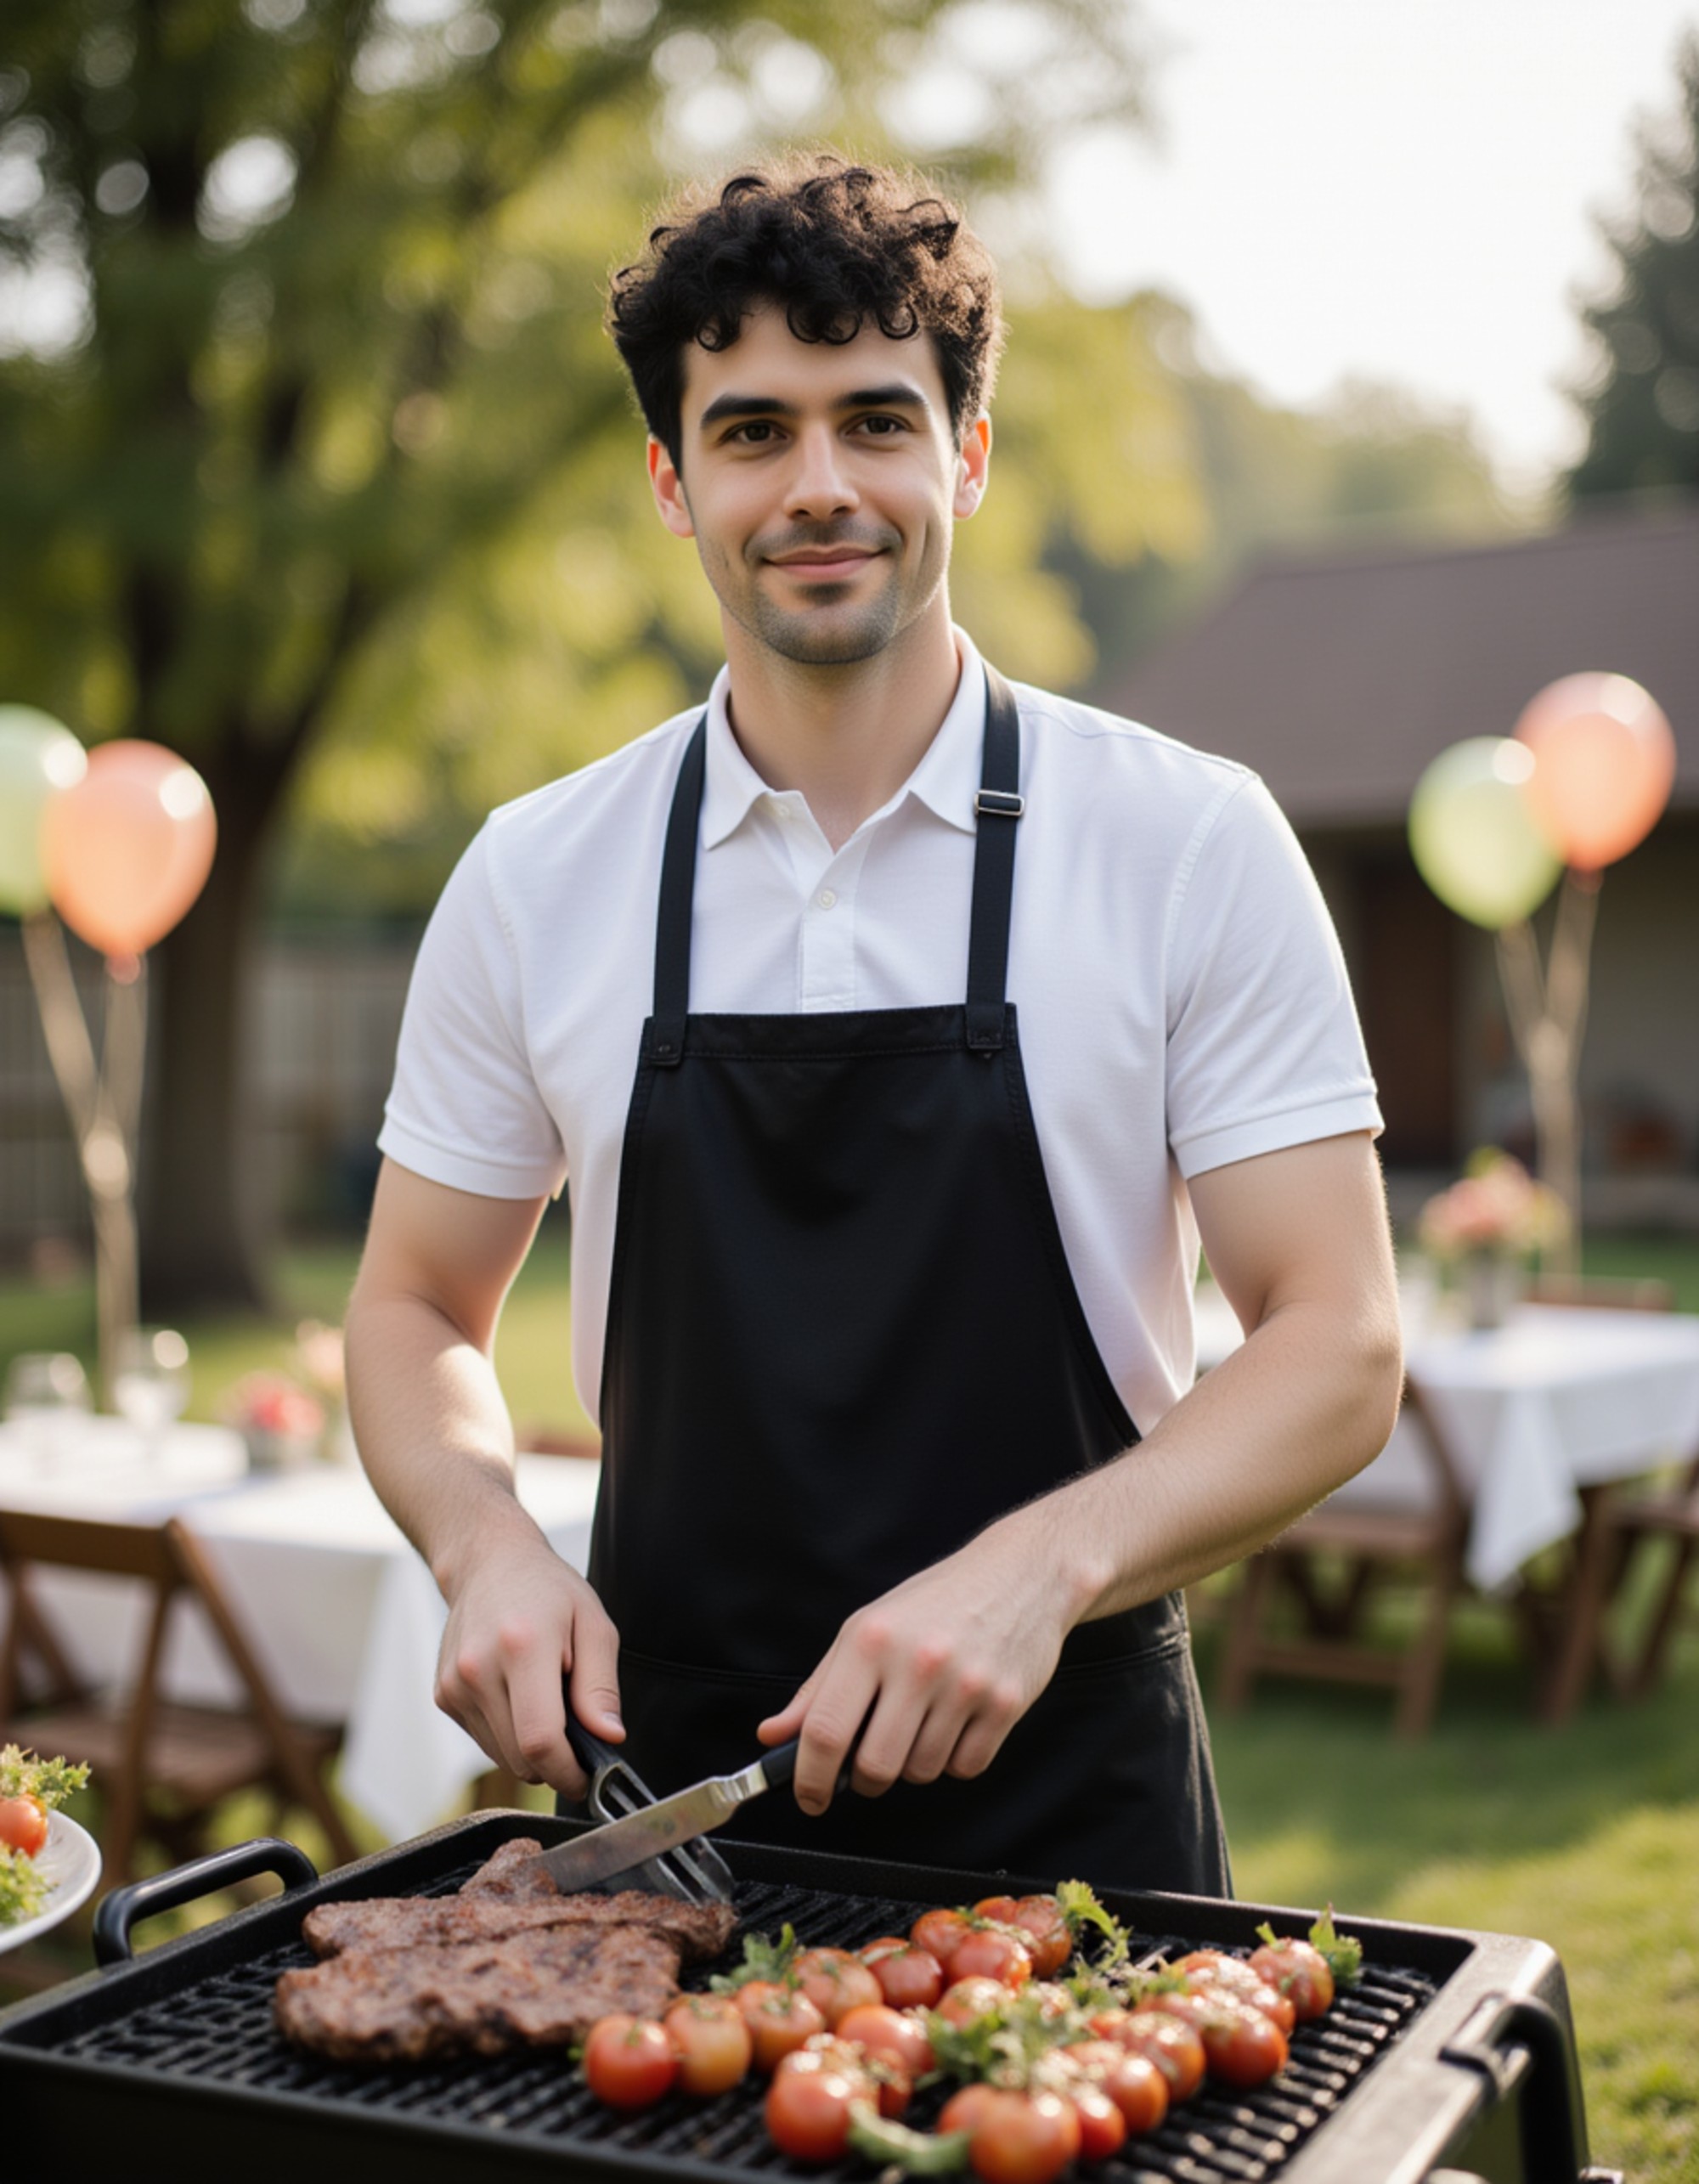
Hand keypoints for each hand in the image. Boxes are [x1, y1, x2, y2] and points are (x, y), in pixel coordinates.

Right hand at [435, 1523, 621, 1801]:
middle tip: (576, 1733)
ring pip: (501, 1757)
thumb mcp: (593, 1624)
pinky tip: (518, 1694)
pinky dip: (508, 1734)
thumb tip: (609, 1737)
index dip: (568, 1772)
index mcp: (522, 1647)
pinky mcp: (443, 1695)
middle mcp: (478, 1668)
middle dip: (554, 1762)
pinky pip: (484, 1741)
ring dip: (530, 1749)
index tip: (588, 1777)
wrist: (489, 1563)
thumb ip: (601, 1685)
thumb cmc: (549, 1591)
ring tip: (545, 1699)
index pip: (541, 1740)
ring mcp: (454, 1684)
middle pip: (520, 1758)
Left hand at [756, 1514, 1078, 1816]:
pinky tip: (957, 1721)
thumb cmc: (938, 1601)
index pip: (825, 1730)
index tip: (809, 1796)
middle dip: (865, 1778)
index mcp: (872, 1640)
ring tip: (922, 1721)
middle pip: (874, 1766)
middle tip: (870, 1760)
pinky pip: (965, 1768)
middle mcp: (918, 1662)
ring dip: (913, 1763)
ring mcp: (965, 1685)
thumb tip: (773, 1736)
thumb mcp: (867, 1629)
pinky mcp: (1005, 1704)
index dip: (809, 1777)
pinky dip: (955, 1758)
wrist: (1021, 1574)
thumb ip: (818, 1688)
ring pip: (921, 1772)